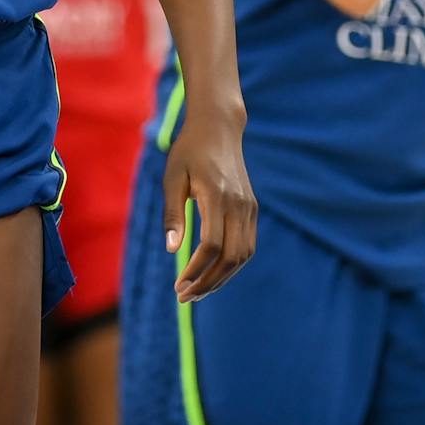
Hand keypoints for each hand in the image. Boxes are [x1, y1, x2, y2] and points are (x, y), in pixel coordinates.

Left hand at [164, 101, 257, 302]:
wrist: (218, 128)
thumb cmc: (188, 151)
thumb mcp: (172, 177)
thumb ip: (173, 214)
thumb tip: (173, 251)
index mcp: (216, 197)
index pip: (212, 246)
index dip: (196, 271)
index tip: (179, 285)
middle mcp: (238, 205)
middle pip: (231, 258)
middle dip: (208, 282)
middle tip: (185, 296)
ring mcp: (249, 208)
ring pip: (243, 256)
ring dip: (222, 278)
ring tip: (197, 290)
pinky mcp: (251, 209)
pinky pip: (247, 246)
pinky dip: (232, 265)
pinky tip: (212, 272)